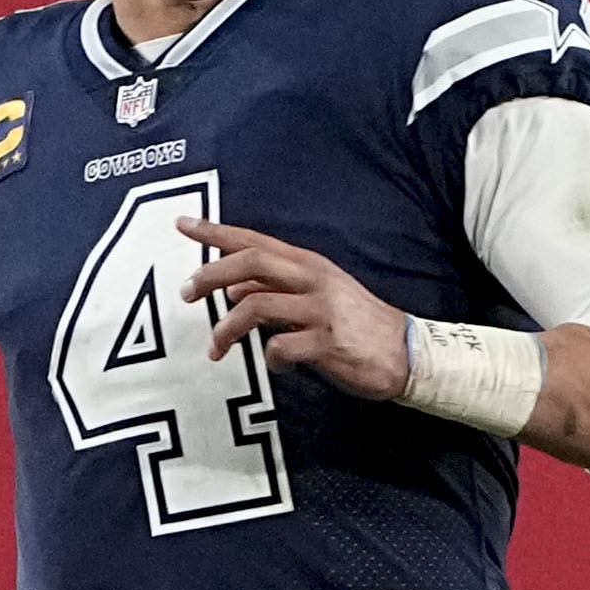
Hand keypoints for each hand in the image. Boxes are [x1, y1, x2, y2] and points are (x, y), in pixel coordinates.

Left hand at [177, 218, 409, 399]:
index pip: (254, 240)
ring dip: (226, 329)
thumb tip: (232, 286)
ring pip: (255, 306)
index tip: (182, 223)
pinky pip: (280, 348)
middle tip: (185, 294)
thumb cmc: (354, 322)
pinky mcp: (328, 343)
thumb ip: (273, 288)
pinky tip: (278, 365)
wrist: (407, 353)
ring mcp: (321, 310)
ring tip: (217, 348)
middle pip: (250, 263)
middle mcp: (313, 279)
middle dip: (209, 276)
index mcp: (308, 264)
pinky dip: (270, 359)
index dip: (215, 231)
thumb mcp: (315, 295)